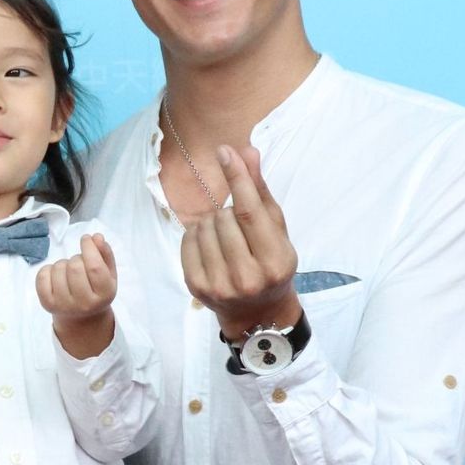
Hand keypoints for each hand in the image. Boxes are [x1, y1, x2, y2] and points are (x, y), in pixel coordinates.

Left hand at [37, 233, 116, 357]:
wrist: (81, 318)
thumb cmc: (96, 290)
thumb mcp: (108, 274)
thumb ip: (105, 254)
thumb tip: (96, 237)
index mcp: (104, 294)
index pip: (94, 267)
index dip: (89, 248)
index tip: (85, 239)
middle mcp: (84, 303)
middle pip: (75, 267)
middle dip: (76, 257)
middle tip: (79, 262)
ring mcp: (64, 305)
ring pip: (58, 269)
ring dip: (63, 263)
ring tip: (69, 272)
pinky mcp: (47, 304)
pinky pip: (42, 276)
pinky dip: (47, 269)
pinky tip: (56, 276)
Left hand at [181, 145, 300, 339]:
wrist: (257, 313)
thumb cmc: (270, 263)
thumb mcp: (276, 230)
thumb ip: (261, 191)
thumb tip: (247, 151)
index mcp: (275, 262)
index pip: (250, 212)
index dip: (237, 178)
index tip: (225, 151)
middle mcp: (248, 278)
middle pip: (224, 217)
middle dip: (228, 211)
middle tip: (238, 227)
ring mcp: (220, 286)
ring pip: (204, 226)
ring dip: (212, 222)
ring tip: (226, 237)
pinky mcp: (197, 287)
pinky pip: (188, 240)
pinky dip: (197, 234)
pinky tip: (210, 244)